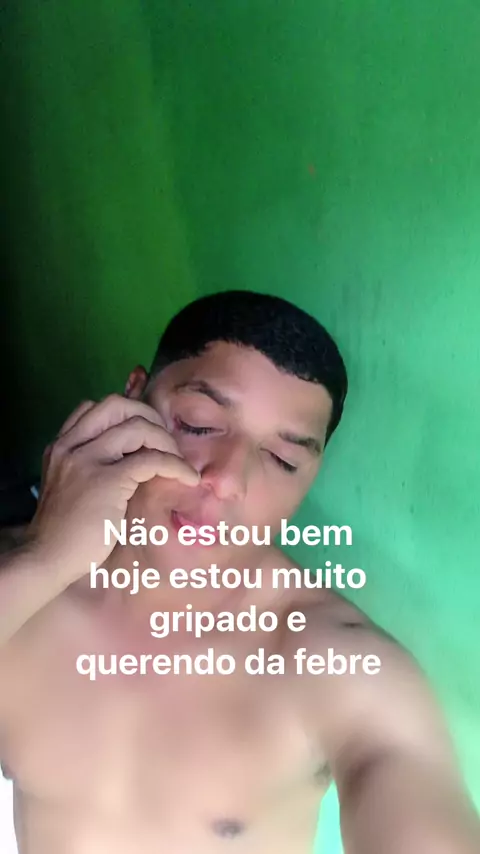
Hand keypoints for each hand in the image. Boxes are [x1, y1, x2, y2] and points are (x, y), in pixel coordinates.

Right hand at [27, 394, 199, 579]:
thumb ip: (94, 467)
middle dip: (149, 416)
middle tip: (166, 442)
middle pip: (117, 405)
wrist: (47, 558)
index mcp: (61, 445)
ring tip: (178, 462)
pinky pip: (152, 460)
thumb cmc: (64, 530)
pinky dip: (176, 465)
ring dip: (166, 441)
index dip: (126, 414)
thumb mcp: (73, 487)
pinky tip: (188, 478)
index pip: (94, 407)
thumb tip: (136, 458)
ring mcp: (87, 460)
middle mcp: (71, 445)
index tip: (146, 434)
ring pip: (138, 427)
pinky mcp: (107, 480)